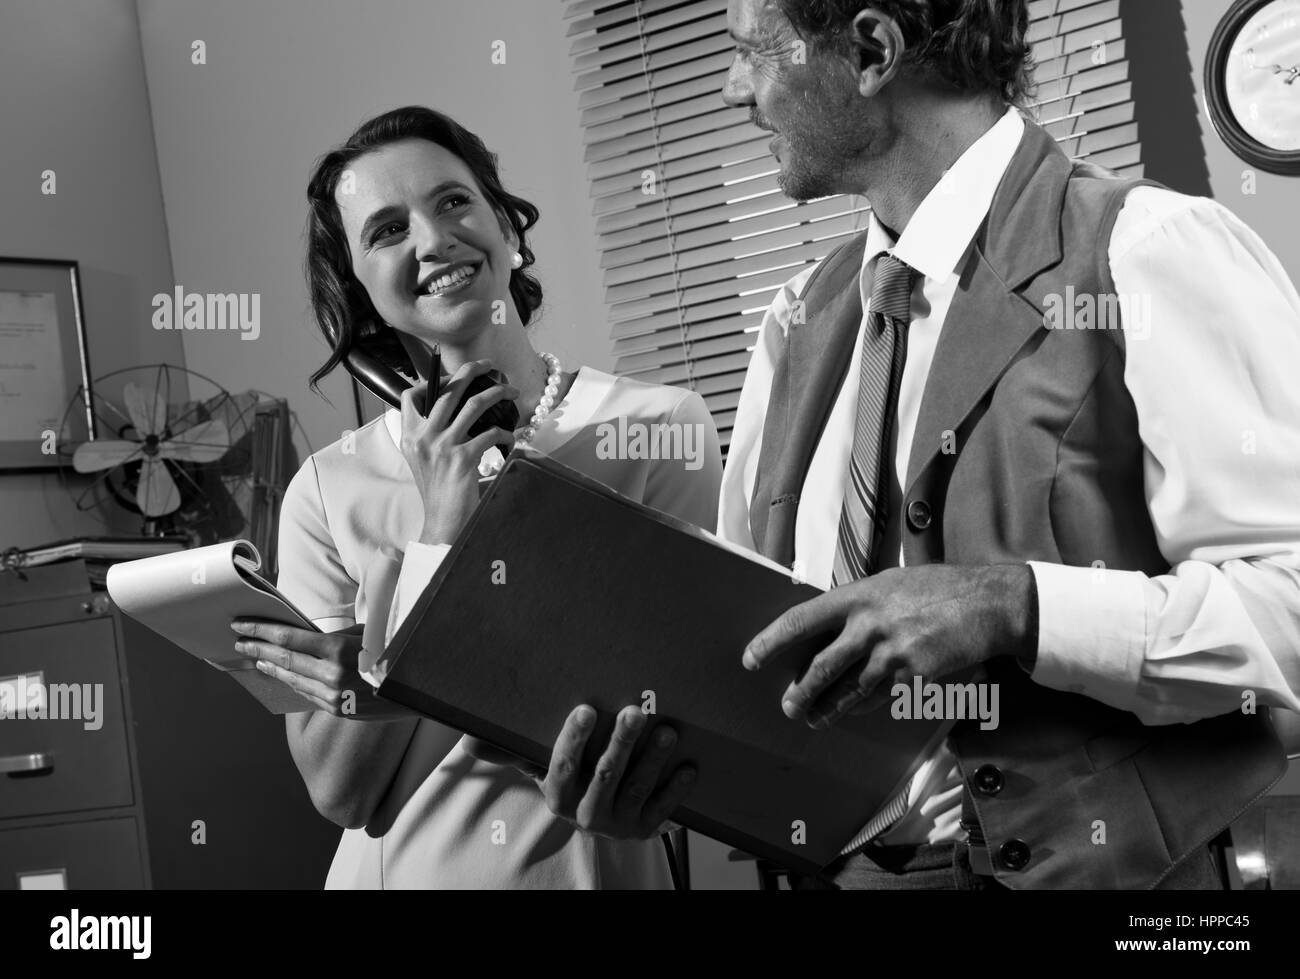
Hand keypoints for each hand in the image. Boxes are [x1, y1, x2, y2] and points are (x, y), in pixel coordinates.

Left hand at [230, 619, 417, 719]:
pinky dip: (293, 683)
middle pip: (284, 660)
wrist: (424, 688)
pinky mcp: (340, 710)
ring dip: (271, 668)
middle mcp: (332, 675)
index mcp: (339, 650)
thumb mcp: (371, 632)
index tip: (241, 625)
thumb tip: (311, 632)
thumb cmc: (399, 650)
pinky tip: (284, 677)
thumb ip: (340, 633)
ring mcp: (334, 696)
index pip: (288, 638)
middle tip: (238, 641)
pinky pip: (309, 694)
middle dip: (258, 649)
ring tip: (255, 659)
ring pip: (293, 680)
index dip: (261, 631)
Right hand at [398, 359, 516, 545]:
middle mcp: (423, 437)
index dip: (433, 381)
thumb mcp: (423, 459)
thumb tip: (454, 411)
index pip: (411, 396)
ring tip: (512, 391)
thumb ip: (431, 435)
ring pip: (473, 404)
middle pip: (449, 390)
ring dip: (497, 393)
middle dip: (472, 370)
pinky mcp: (463, 459)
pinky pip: (491, 434)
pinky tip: (510, 438)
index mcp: (410, 435)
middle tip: (490, 365)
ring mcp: (442, 447)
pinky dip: (505, 433)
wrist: (442, 522)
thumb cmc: (437, 491)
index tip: (453, 378)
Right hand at [464, 704, 696, 840]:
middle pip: (605, 774)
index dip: (573, 738)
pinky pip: (664, 809)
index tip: (587, 709)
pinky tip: (689, 766)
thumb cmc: (572, 778)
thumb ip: (511, 751)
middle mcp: (587, 815)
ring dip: (653, 759)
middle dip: (621, 742)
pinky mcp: (646, 827)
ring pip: (636, 788)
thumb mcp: (540, 767)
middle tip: (634, 711)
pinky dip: (676, 789)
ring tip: (666, 730)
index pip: (562, 766)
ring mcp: (619, 823)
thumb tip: (468, 739)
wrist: (603, 818)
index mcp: (558, 796)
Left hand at [743, 564, 1035, 729]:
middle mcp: (869, 626)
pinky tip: (852, 711)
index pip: (800, 620)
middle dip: (799, 691)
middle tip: (787, 706)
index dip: (771, 641)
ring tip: (812, 718)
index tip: (750, 658)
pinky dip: (863, 706)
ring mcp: (892, 654)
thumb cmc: (935, 589)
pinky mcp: (913, 678)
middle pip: (820, 667)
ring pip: (848, 690)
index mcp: (857, 596)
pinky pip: (879, 698)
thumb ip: (857, 605)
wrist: (986, 603)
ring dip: (827, 708)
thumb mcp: (888, 584)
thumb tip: (824, 627)